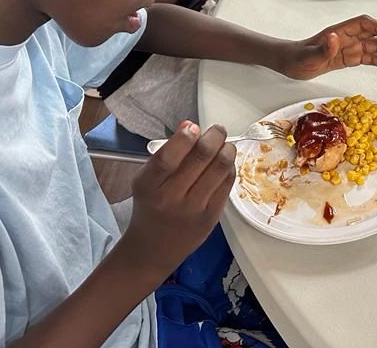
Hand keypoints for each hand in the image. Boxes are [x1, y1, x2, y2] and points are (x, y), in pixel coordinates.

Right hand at [120, 121, 234, 278]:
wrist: (153, 249)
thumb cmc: (150, 207)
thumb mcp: (147, 179)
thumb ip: (165, 153)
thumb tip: (189, 126)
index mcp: (150, 185)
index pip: (168, 158)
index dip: (184, 138)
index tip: (193, 126)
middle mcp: (171, 197)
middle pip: (201, 157)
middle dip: (214, 136)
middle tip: (217, 130)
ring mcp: (194, 209)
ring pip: (220, 167)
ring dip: (227, 149)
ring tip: (224, 144)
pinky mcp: (212, 217)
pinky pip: (228, 183)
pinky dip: (229, 167)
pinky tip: (224, 163)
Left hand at [279, 16, 376, 80]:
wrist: (289, 64)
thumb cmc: (297, 58)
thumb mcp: (309, 56)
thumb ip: (324, 48)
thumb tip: (335, 38)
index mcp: (340, 31)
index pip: (366, 24)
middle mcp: (349, 36)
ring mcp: (351, 47)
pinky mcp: (350, 58)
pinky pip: (371, 58)